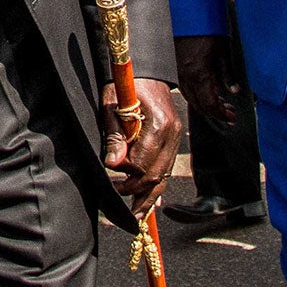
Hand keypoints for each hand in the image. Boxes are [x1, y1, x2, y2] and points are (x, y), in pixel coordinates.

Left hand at [103, 79, 179, 217]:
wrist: (146, 70)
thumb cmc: (125, 84)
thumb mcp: (112, 105)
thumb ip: (114, 135)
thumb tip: (112, 164)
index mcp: (160, 125)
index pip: (143, 163)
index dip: (125, 175)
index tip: (109, 177)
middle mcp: (173, 135)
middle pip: (156, 175)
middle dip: (135, 190)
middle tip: (116, 194)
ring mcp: (177, 139)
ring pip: (163, 176)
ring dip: (148, 197)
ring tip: (135, 215)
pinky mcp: (175, 141)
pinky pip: (166, 169)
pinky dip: (157, 187)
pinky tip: (150, 203)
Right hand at [174, 34, 237, 127]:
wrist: (188, 14)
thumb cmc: (206, 29)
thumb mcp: (222, 51)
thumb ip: (227, 74)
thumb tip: (234, 90)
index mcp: (199, 74)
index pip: (210, 105)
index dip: (222, 114)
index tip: (232, 117)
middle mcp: (186, 77)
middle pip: (199, 105)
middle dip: (215, 113)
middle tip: (230, 114)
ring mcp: (179, 73)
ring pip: (191, 98)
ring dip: (206, 105)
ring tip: (221, 105)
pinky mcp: (176, 67)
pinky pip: (185, 89)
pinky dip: (197, 96)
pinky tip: (206, 92)